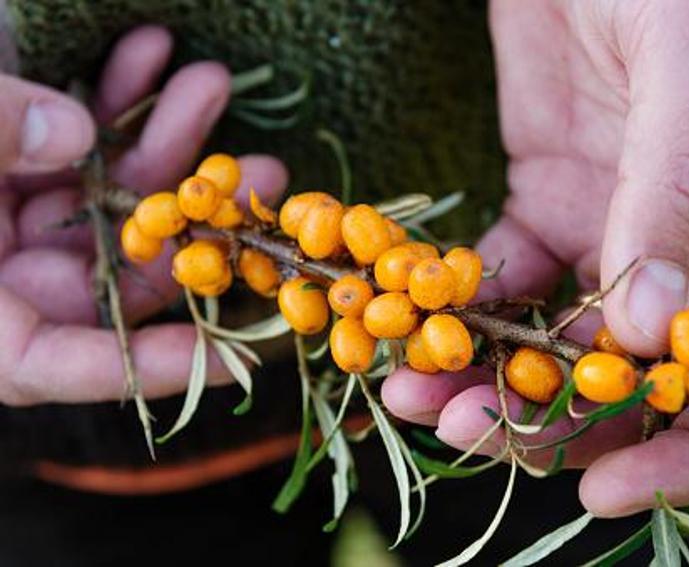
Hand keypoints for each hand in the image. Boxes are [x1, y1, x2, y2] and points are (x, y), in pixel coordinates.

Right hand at [0, 26, 286, 405]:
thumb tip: (71, 133)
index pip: (56, 366)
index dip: (147, 368)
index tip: (238, 357)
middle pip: (115, 267)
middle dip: (192, 217)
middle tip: (261, 174)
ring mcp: (7, 213)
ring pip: (111, 194)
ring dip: (166, 138)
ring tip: (211, 83)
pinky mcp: (15, 156)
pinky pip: (77, 137)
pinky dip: (112, 94)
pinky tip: (149, 50)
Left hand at [383, 0, 688, 516]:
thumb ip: (677, 188)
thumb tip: (651, 330)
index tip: (608, 487)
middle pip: (638, 376)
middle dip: (556, 424)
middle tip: (464, 432)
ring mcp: (609, 226)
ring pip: (560, 338)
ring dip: (490, 378)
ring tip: (415, 396)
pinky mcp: (541, 199)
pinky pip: (503, 277)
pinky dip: (459, 308)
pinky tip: (412, 320)